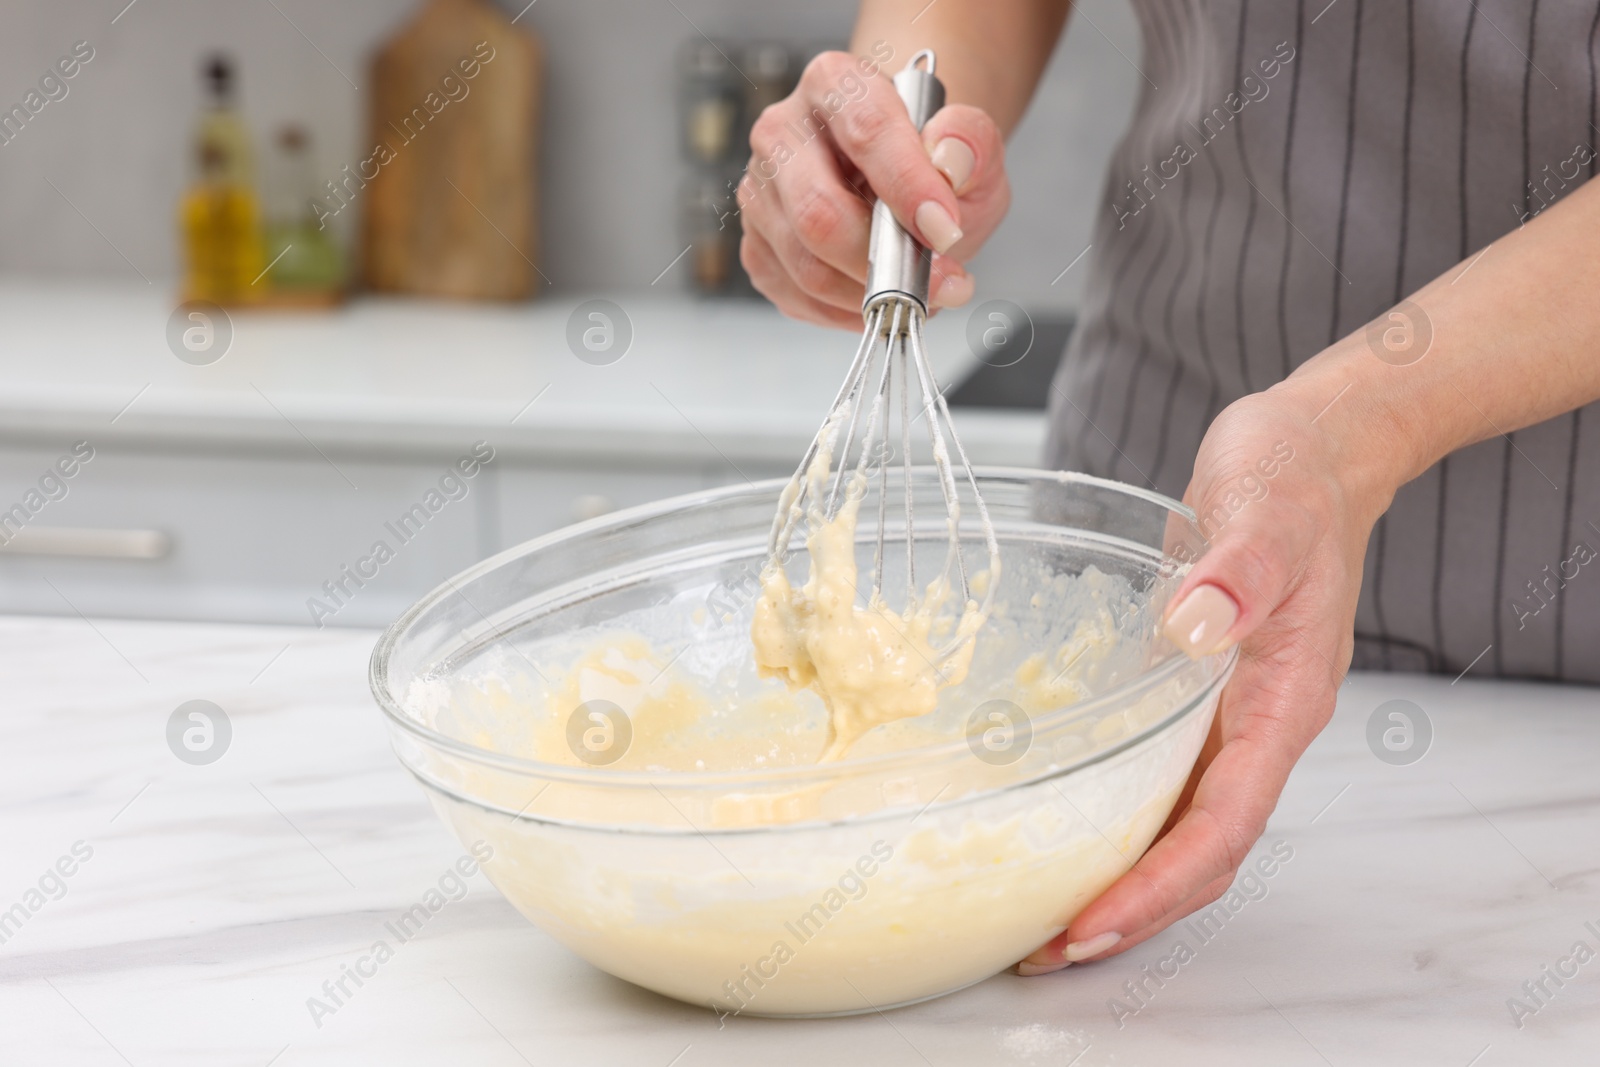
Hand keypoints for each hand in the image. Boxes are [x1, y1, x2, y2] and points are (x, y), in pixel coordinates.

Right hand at [737, 50, 1010, 328]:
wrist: (903, 180)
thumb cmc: (928, 160)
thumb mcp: (971, 144)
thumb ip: (970, 143)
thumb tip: (950, 163)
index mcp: (833, 84)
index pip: (865, 133)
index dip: (908, 188)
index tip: (946, 232)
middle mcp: (782, 133)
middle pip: (819, 213)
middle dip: (885, 262)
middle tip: (937, 283)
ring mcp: (761, 193)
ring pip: (807, 267)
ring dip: (873, 295)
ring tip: (920, 292)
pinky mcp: (757, 246)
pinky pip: (798, 297)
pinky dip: (848, 312)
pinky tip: (880, 296)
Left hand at [1018, 386, 1391, 973]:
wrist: (1312, 454)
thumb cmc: (1294, 478)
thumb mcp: (1266, 510)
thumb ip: (1241, 569)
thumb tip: (1202, 624)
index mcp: (1283, 701)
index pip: (1225, 822)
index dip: (1160, 882)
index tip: (1096, 921)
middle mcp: (1257, 726)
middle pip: (1201, 851)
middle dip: (1131, 909)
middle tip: (1047, 948)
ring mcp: (1227, 717)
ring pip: (1179, 827)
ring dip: (1119, 880)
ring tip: (1044, 919)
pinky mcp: (1196, 697)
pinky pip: (1159, 781)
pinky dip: (1116, 822)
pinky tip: (1062, 831)